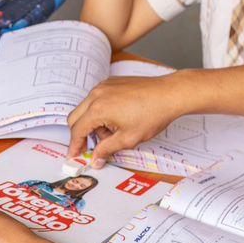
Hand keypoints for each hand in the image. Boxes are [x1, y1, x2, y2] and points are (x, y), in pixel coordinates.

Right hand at [67, 73, 189, 157]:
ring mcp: (103, 86)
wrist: (169, 94)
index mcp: (98, 109)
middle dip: (80, 134)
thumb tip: (96, 159)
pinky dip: (100, 111)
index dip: (74, 145)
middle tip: (90, 147)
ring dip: (92, 123)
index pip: (77, 130)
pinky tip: (117, 119)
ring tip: (113, 132)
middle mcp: (97, 94)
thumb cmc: (152, 114)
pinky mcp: (111, 82)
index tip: (74, 155)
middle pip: (75, 117)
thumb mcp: (128, 138)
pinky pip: (96, 98)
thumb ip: (107, 149)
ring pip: (86, 108)